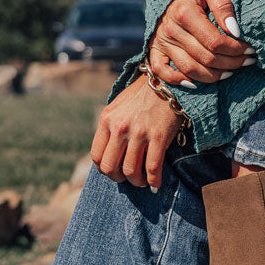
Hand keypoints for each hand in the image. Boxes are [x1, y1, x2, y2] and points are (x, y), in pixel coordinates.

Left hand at [91, 74, 180, 189]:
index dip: (104, 169)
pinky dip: (154, 181)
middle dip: (118, 178)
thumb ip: (112, 126)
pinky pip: (152, 168)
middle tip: (127, 178)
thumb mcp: (119, 106)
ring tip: (142, 181)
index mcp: (107, 119)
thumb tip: (110, 151)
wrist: (167, 81)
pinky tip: (156, 184)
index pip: (96, 156)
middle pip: (110, 167)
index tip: (113, 171)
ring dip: (136, 182)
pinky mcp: (158, 136)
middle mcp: (120, 127)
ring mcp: (138, 132)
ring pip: (130, 171)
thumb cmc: (143, 95)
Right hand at [149, 0, 256, 86]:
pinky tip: (196, 83)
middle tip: (247, 61)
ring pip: (190, 69)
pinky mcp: (155, 49)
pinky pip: (162, 71)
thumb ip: (223, 5)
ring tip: (231, 72)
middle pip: (206, 58)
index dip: (236, 49)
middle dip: (231, 63)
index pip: (215, 42)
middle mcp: (171, 30)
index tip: (250, 49)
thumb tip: (235, 31)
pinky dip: (178, 81)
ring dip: (213, 76)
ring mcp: (161, 41)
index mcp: (185, 13)